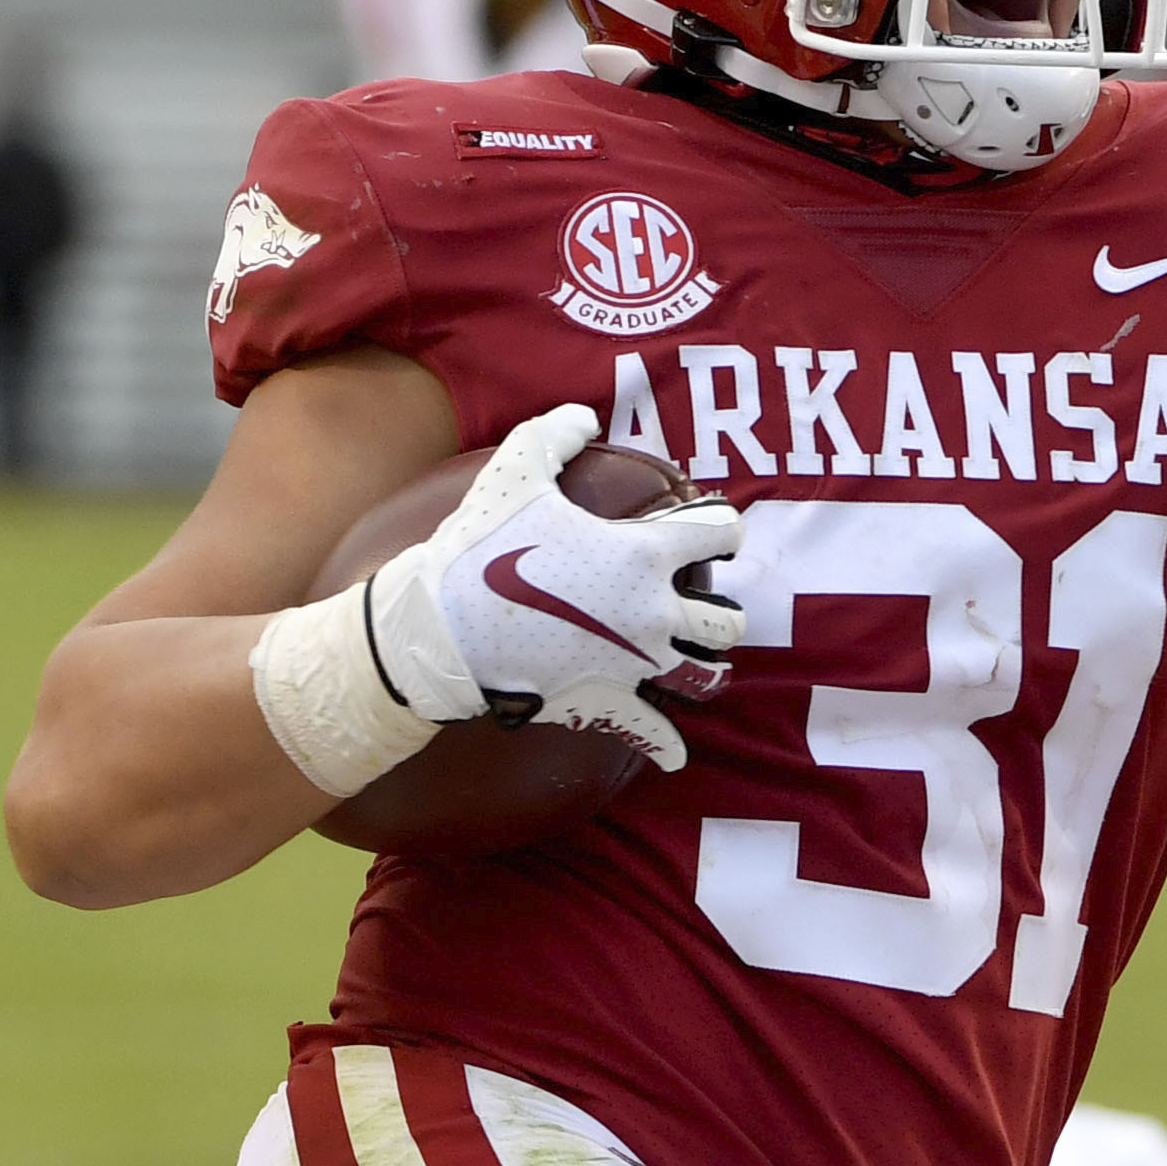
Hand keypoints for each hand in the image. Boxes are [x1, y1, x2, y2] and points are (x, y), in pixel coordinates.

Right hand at [365, 408, 744, 771]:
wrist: (441, 627)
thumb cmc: (482, 546)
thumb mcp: (515, 469)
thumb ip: (555, 432)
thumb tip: (582, 414)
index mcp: (644, 556)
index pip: (719, 534)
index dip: (722, 525)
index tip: (712, 527)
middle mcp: (653, 614)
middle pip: (725, 620)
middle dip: (720, 609)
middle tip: (700, 600)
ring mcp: (634, 666)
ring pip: (705, 677)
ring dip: (706, 667)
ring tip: (695, 659)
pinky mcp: (605, 704)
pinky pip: (651, 733)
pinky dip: (666, 744)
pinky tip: (675, 751)